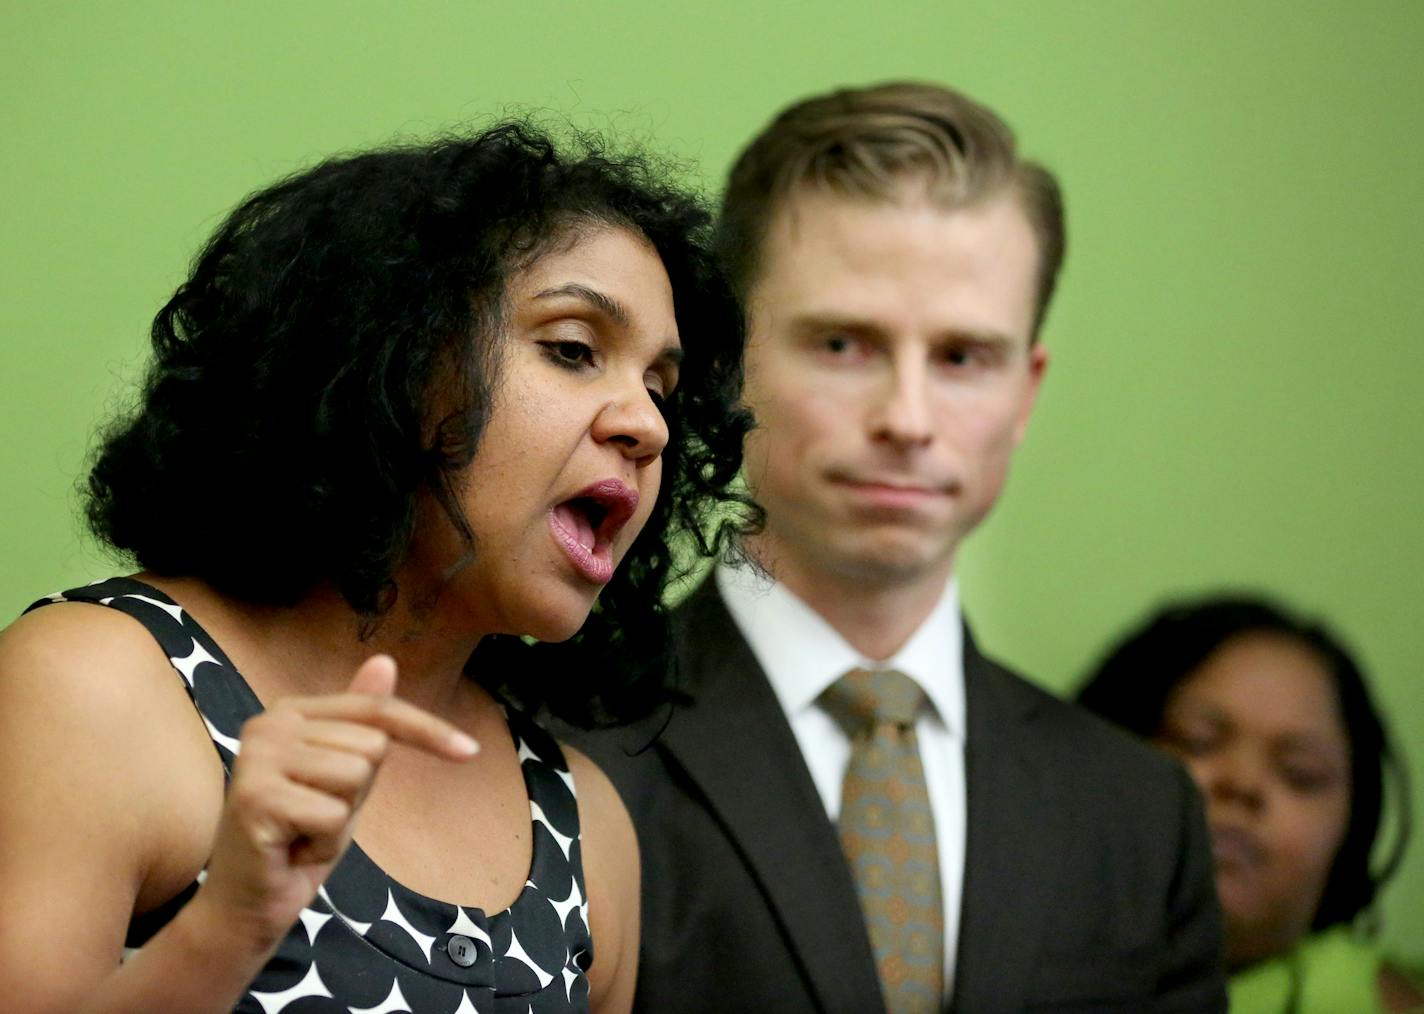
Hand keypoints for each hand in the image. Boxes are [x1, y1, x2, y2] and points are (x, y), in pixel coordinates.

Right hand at [192, 655, 478, 950]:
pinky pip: (333, 813)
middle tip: (314, 817)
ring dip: (340, 820)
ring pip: (356, 776)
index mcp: (291, 711)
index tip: (471, 752)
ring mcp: (258, 757)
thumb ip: (365, 724)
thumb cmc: (300, 837)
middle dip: (356, 795)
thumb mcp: (347, 774)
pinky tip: (292, 848)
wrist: (248, 903)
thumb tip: (385, 660)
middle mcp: (269, 723)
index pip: (379, 710)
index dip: (428, 731)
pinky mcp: (255, 797)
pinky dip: (322, 842)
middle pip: (372, 746)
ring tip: (303, 831)